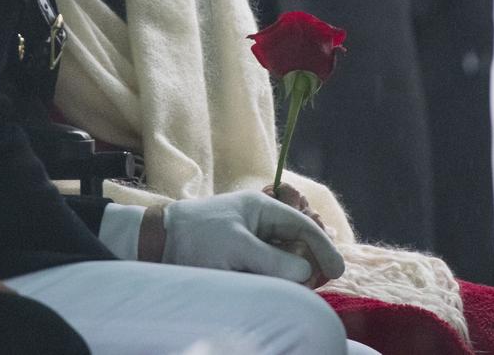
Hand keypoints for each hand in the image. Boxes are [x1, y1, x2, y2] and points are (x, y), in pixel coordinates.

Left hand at [158, 190, 344, 285]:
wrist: (156, 243)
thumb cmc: (195, 239)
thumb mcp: (236, 248)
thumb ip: (273, 260)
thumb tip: (307, 272)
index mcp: (262, 208)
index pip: (303, 224)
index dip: (323, 246)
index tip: (337, 270)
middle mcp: (261, 222)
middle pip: (300, 243)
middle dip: (308, 262)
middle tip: (310, 283)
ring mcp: (253, 240)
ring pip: (287, 258)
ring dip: (292, 273)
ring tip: (289, 286)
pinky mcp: (244, 257)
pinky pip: (272, 267)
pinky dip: (278, 277)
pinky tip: (274, 285)